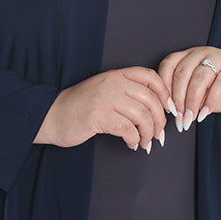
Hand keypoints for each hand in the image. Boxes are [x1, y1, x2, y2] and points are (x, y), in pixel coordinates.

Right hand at [33, 66, 172, 151]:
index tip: (168, 109)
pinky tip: (131, 144)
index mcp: (116, 75)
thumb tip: (156, 108)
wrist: (52, 115)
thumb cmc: (80, 106)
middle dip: (159, 120)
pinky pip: (127, 130)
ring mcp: (105, 99)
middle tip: (159, 134)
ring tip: (145, 143)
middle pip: (150, 99)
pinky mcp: (98, 116)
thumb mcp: (104, 90)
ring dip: (148, 133)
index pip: (150, 76)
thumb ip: (126, 92)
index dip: (164, 93)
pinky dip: (134, 140)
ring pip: (141, 116)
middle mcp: (113, 83)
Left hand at [157, 46, 220, 131]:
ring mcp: (220, 57)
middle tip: (179, 119)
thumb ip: (184, 98)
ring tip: (190, 119)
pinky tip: (205, 114)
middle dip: (178, 100)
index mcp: (188, 55)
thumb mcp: (198, 95)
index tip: (166, 108)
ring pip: (198, 79)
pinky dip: (209, 102)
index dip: (164, 87)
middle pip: (182, 73)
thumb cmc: (220, 93)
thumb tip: (171, 112)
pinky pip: (219, 85)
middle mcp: (202, 52)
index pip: (168, 65)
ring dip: (192, 102)